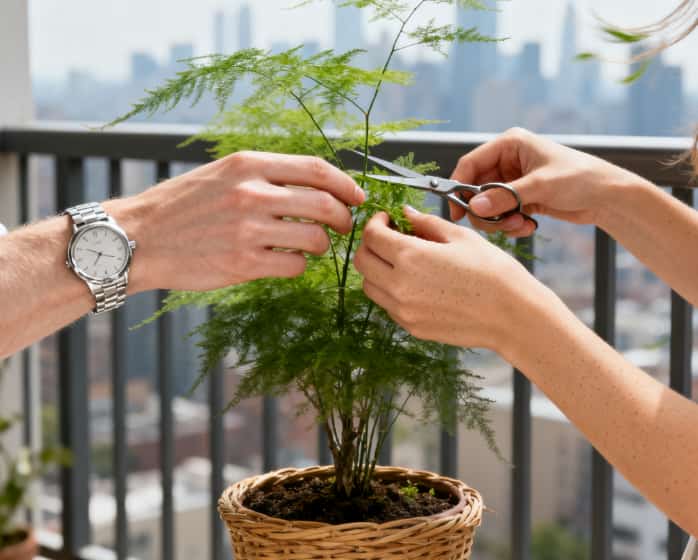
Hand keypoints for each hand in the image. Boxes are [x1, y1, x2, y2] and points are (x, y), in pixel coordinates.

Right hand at [105, 151, 364, 291]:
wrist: (138, 238)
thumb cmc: (182, 206)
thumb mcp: (222, 174)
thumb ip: (265, 175)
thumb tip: (314, 186)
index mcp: (249, 164)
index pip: (316, 169)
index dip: (346, 184)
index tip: (358, 196)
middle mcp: (251, 193)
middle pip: (325, 205)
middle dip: (344, 219)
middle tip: (344, 227)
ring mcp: (248, 230)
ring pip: (315, 239)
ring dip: (321, 245)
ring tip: (310, 246)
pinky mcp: (243, 264)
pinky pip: (294, 266)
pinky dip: (299, 265)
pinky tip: (287, 262)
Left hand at [354, 207, 540, 351]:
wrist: (513, 316)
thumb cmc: (494, 273)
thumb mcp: (460, 237)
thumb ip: (426, 223)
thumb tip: (405, 214)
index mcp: (410, 257)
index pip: (371, 235)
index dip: (375, 222)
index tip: (386, 219)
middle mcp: (399, 285)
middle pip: (362, 261)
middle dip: (370, 244)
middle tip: (388, 237)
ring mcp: (403, 310)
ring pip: (369, 286)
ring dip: (377, 269)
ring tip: (402, 261)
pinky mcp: (411, 327)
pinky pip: (387, 305)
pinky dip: (391, 290)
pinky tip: (414, 282)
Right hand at [452, 127, 645, 236]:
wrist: (608, 197)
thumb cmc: (581, 178)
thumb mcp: (541, 186)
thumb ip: (505, 197)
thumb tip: (474, 207)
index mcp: (510, 145)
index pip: (470, 164)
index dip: (459, 187)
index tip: (457, 212)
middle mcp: (507, 161)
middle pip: (475, 189)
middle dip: (485, 211)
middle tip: (498, 224)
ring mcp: (513, 181)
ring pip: (487, 206)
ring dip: (499, 220)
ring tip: (520, 225)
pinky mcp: (520, 198)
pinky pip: (501, 214)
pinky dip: (511, 224)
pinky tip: (529, 225)